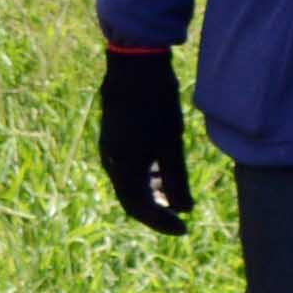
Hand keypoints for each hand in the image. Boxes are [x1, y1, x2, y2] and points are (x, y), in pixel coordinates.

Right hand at [97, 45, 194, 234]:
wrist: (134, 64)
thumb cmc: (157, 103)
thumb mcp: (172, 144)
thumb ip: (177, 179)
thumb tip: (184, 209)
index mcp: (124, 167)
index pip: (141, 208)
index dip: (162, 223)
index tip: (184, 228)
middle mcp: (111, 161)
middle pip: (131, 199)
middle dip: (156, 210)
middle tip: (179, 217)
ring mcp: (108, 148)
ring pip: (128, 183)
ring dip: (150, 193)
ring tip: (173, 195)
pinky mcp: (111, 136)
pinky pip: (124, 167)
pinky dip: (143, 177)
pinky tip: (160, 170)